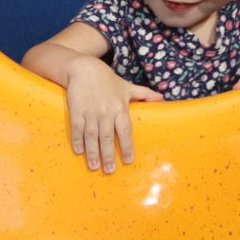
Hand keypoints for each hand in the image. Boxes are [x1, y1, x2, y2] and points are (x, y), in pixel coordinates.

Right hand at [66, 57, 162, 172]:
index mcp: (120, 108)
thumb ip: (144, 94)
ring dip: (93, 153)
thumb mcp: (127, 86)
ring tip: (94, 167)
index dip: (126, 147)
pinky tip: (79, 151)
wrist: (84, 68)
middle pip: (107, 138)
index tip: (128, 161)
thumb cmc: (107, 79)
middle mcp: (106, 112)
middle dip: (108, 155)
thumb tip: (162, 98)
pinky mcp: (77, 111)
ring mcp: (90, 112)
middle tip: (110, 170)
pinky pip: (78, 129)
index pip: (125, 131)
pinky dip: (78, 140)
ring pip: (92, 136)